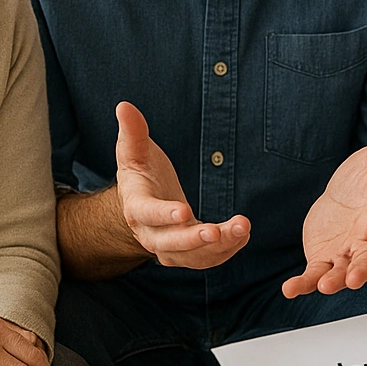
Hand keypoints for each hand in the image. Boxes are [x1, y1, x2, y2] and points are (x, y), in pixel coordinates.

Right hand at [115, 101, 249, 267]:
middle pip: (169, 244)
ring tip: (242, 228)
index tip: (184, 211)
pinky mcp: (187, 253)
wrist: (144, 201)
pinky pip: (206, 259)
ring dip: (218, 247)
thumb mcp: (134, 152)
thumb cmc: (141, 172)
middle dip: (193, 239)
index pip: (147, 213)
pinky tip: (242, 234)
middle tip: (217, 231)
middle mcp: (150, 234)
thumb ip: (132, 133)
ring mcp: (169, 247)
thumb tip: (123, 106)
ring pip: (192, 256)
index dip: (164, 214)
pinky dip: (226, 250)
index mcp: (135, 207)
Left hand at [282, 127, 366, 297]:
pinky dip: (303, 284)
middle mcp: (366, 240)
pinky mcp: (324, 259)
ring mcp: (345, 253)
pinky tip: (290, 289)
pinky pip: (314, 274)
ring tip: (323, 287)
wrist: (347, 195)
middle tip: (354, 280)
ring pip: (340, 271)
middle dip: (361, 271)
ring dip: (333, 281)